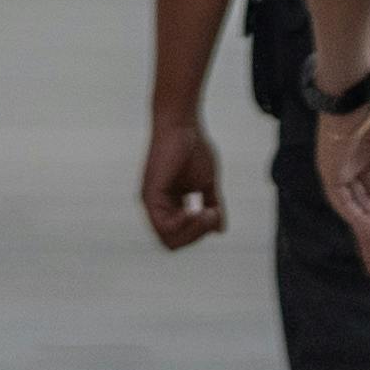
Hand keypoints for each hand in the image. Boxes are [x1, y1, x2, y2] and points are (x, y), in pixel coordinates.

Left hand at [138, 115, 226, 249]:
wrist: (183, 126)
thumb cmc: (193, 148)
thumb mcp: (206, 183)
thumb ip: (211, 205)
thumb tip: (219, 229)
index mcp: (168, 206)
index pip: (180, 237)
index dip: (198, 234)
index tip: (215, 216)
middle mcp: (157, 207)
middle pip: (173, 243)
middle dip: (197, 235)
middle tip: (213, 216)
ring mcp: (151, 203)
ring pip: (168, 239)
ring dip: (193, 231)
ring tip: (207, 213)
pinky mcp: (150, 195)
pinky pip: (163, 226)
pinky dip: (183, 224)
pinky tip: (194, 210)